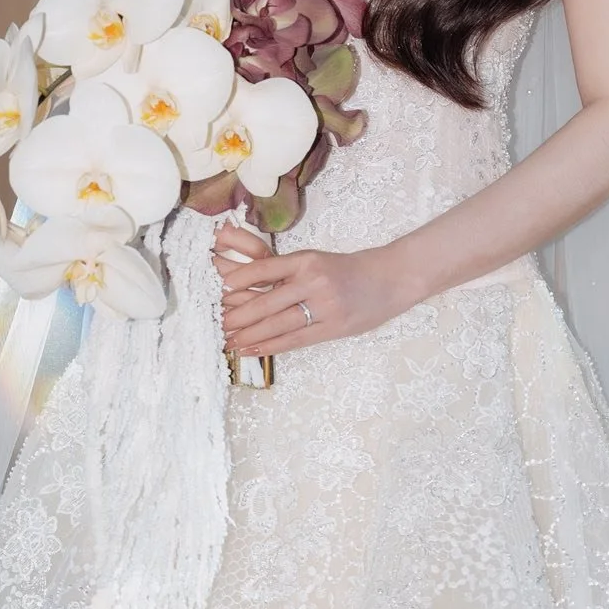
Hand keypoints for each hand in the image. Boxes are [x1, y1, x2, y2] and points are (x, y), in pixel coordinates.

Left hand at [213, 224, 403, 357]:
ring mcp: (325, 306)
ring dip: (250, 335)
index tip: (220, 290)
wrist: (391, 278)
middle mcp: (314, 281)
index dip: (240, 281)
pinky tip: (253, 349)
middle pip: (268, 302)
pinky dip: (272, 346)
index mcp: (307, 259)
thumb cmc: (350, 269)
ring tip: (229, 341)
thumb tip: (251, 288)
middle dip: (239, 316)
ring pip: (279, 324)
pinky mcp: (333, 328)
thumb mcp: (318, 261)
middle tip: (217, 325)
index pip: (265, 269)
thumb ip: (289, 273)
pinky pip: (296, 340)